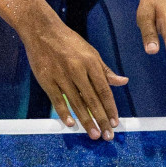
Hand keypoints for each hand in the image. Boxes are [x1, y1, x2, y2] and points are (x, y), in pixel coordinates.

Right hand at [19, 11, 126, 138]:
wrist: (42, 30)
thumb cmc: (69, 42)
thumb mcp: (90, 52)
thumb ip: (105, 70)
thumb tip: (123, 81)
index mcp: (91, 62)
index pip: (104, 90)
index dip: (110, 108)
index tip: (115, 122)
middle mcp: (77, 70)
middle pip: (92, 99)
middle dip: (101, 119)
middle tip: (108, 136)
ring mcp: (61, 75)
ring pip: (76, 102)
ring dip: (86, 120)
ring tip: (94, 134)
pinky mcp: (47, 80)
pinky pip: (57, 100)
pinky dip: (64, 113)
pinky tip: (71, 124)